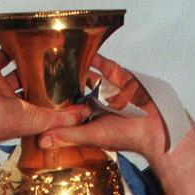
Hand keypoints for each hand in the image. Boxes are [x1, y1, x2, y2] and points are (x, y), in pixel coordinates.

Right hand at [0, 50, 90, 149]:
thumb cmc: (4, 123)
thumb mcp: (43, 120)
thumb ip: (65, 118)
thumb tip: (86, 113)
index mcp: (24, 115)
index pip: (41, 104)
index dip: (52, 97)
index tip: (65, 88)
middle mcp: (11, 101)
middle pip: (29, 86)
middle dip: (40, 78)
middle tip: (55, 67)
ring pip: (15, 70)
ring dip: (26, 63)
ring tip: (41, 54)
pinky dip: (8, 49)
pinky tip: (21, 44)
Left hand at [36, 54, 180, 164]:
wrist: (154, 126)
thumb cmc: (127, 136)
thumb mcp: (91, 135)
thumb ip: (67, 135)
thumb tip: (41, 140)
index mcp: (91, 120)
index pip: (70, 112)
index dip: (58, 106)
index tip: (40, 99)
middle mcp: (99, 105)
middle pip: (78, 92)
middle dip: (66, 86)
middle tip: (47, 76)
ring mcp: (109, 91)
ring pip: (90, 77)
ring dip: (78, 70)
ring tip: (62, 62)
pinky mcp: (120, 78)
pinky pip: (105, 66)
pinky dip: (95, 59)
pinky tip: (83, 53)